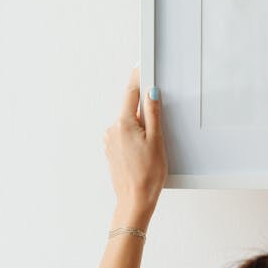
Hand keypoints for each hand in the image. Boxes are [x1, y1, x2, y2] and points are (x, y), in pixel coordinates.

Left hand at [103, 66, 167, 227]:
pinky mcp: (111, 151)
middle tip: (158, 128)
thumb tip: (152, 93)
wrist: (134, 201)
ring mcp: (109, 141)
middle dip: (145, 111)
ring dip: (141, 127)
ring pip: (128, 123)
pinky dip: (135, 137)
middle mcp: (112, 130)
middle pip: (131, 109)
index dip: (138, 78)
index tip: (142, 66)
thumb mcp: (157, 141)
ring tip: (152, 148)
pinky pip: (125, 135)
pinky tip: (144, 152)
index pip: (131, 93)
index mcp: (123, 124)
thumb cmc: (148, 175)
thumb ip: (154, 114)